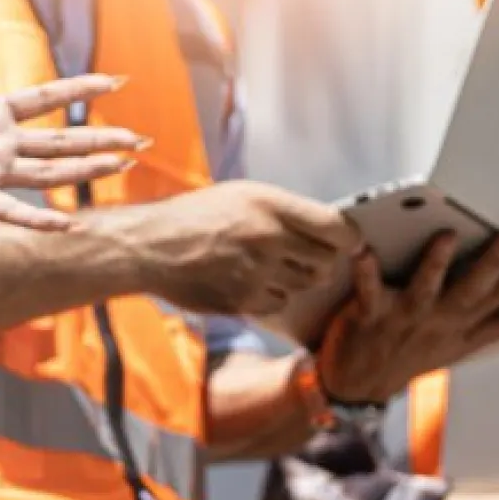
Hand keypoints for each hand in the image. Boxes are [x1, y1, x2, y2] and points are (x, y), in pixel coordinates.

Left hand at [0, 24, 147, 231]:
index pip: (45, 98)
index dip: (78, 89)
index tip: (115, 81)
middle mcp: (3, 144)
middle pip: (61, 140)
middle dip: (101, 139)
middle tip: (141, 139)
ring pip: (50, 172)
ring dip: (86, 170)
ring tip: (124, 166)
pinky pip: (14, 210)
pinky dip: (40, 219)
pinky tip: (70, 226)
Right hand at [141, 181, 361, 316]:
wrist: (149, 246)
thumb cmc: (194, 217)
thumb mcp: (241, 196)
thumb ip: (283, 212)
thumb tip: (325, 230)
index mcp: (270, 205)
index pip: (337, 228)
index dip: (349, 238)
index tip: (348, 241)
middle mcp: (268, 238)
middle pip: (326, 262)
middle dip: (320, 261)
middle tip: (303, 256)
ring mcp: (256, 272)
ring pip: (304, 285)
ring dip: (295, 279)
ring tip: (271, 266)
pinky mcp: (242, 300)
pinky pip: (278, 303)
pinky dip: (272, 297)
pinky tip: (251, 282)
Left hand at [317, 232, 498, 404]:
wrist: (359, 386)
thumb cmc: (411, 357)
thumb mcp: (459, 347)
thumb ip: (495, 328)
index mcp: (460, 323)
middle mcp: (437, 319)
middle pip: (470, 290)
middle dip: (492, 264)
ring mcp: (404, 317)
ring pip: (424, 288)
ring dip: (436, 263)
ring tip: (448, 236)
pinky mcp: (370, 315)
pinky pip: (368, 292)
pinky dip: (365, 272)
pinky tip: (364, 251)